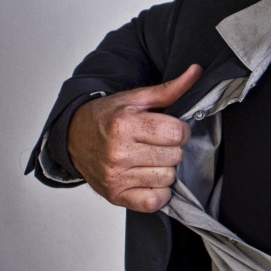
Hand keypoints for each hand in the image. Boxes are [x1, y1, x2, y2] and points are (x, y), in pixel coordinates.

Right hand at [67, 65, 201, 211]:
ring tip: (149, 159)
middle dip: (172, 148)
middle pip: (174, 156)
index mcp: (124, 125)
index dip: (179, 130)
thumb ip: (169, 89)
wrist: (73, 137)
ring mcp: (115, 177)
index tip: (168, 129)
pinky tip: (147, 178)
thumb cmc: (107, 117)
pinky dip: (158, 192)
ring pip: (168, 178)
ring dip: (164, 169)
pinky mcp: (115, 196)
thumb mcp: (136, 99)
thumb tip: (196, 70)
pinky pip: (155, 201)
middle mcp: (118, 153)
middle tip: (156, 144)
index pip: (176, 133)